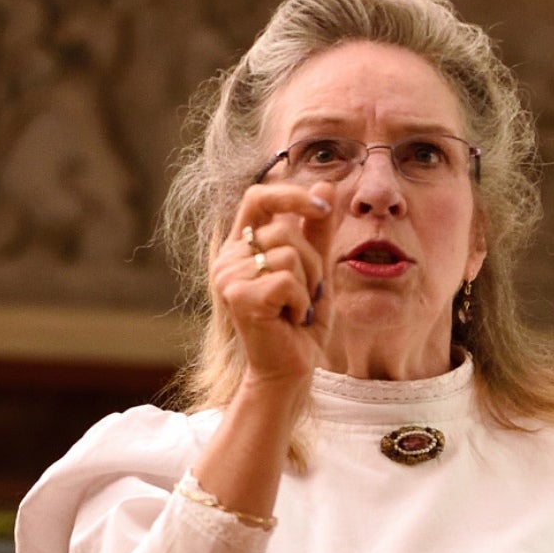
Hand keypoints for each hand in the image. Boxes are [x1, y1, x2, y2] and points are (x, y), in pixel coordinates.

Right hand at [207, 180, 339, 387]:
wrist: (289, 371)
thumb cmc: (300, 323)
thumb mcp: (315, 270)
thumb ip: (317, 229)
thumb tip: (325, 182)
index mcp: (241, 246)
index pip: (258, 197)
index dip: (291, 194)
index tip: (323, 207)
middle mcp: (228, 258)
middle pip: (285, 230)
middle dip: (312, 262)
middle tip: (306, 294)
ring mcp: (229, 277)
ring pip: (290, 254)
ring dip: (308, 285)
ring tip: (296, 309)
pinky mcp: (239, 297)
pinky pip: (287, 280)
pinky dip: (302, 302)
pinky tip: (291, 319)